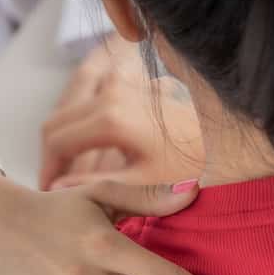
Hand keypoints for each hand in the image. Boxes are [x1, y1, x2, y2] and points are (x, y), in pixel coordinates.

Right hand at [41, 74, 204, 189]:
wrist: (226, 132)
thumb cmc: (190, 162)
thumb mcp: (142, 182)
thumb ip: (95, 187)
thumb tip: (56, 190)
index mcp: (110, 117)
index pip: (57, 142)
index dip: (47, 170)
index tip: (47, 194)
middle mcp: (109, 91)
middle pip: (56, 122)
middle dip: (49, 156)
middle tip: (50, 186)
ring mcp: (117, 81)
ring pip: (68, 110)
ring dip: (61, 141)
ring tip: (64, 174)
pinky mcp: (125, 81)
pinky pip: (86, 103)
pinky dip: (77, 128)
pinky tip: (85, 155)